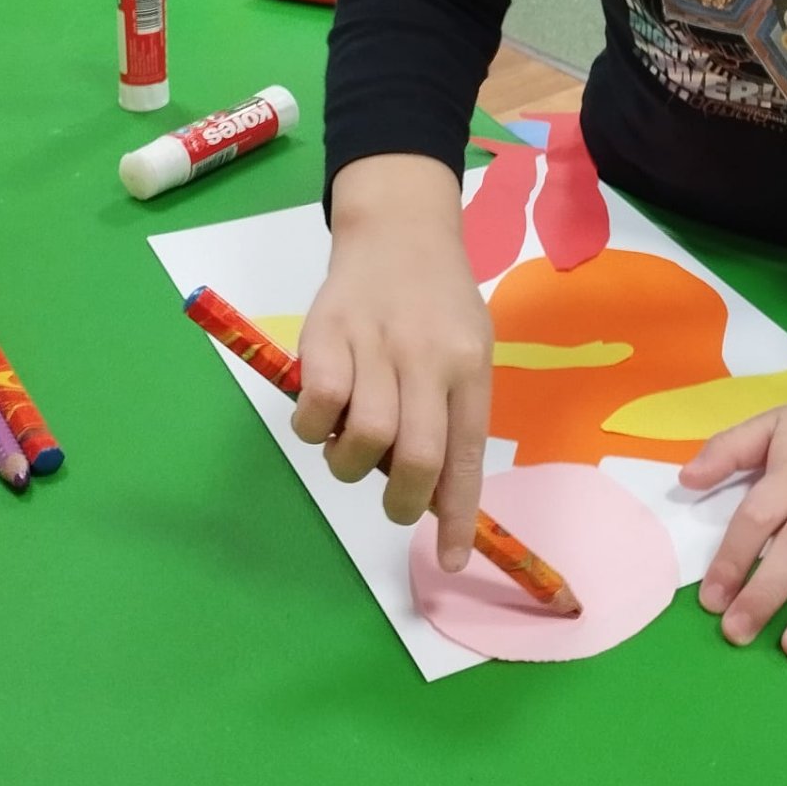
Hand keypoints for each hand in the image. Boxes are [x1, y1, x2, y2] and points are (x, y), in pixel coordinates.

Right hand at [293, 156, 493, 570]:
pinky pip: (317, 405)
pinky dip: (317, 429)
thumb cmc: (439, 300)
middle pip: (416, 455)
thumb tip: (443, 501)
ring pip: (364, 437)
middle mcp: (426, 355)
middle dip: (405, 502)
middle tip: (395, 504)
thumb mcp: (469, 349)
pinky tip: (325, 418)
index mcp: (469, 363)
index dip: (456, 515)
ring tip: (355, 447)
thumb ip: (456, 417)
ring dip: (353, 466)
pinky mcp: (325, 332)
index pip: (465, 454)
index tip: (452, 559)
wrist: (399, 226)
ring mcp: (374, 342)